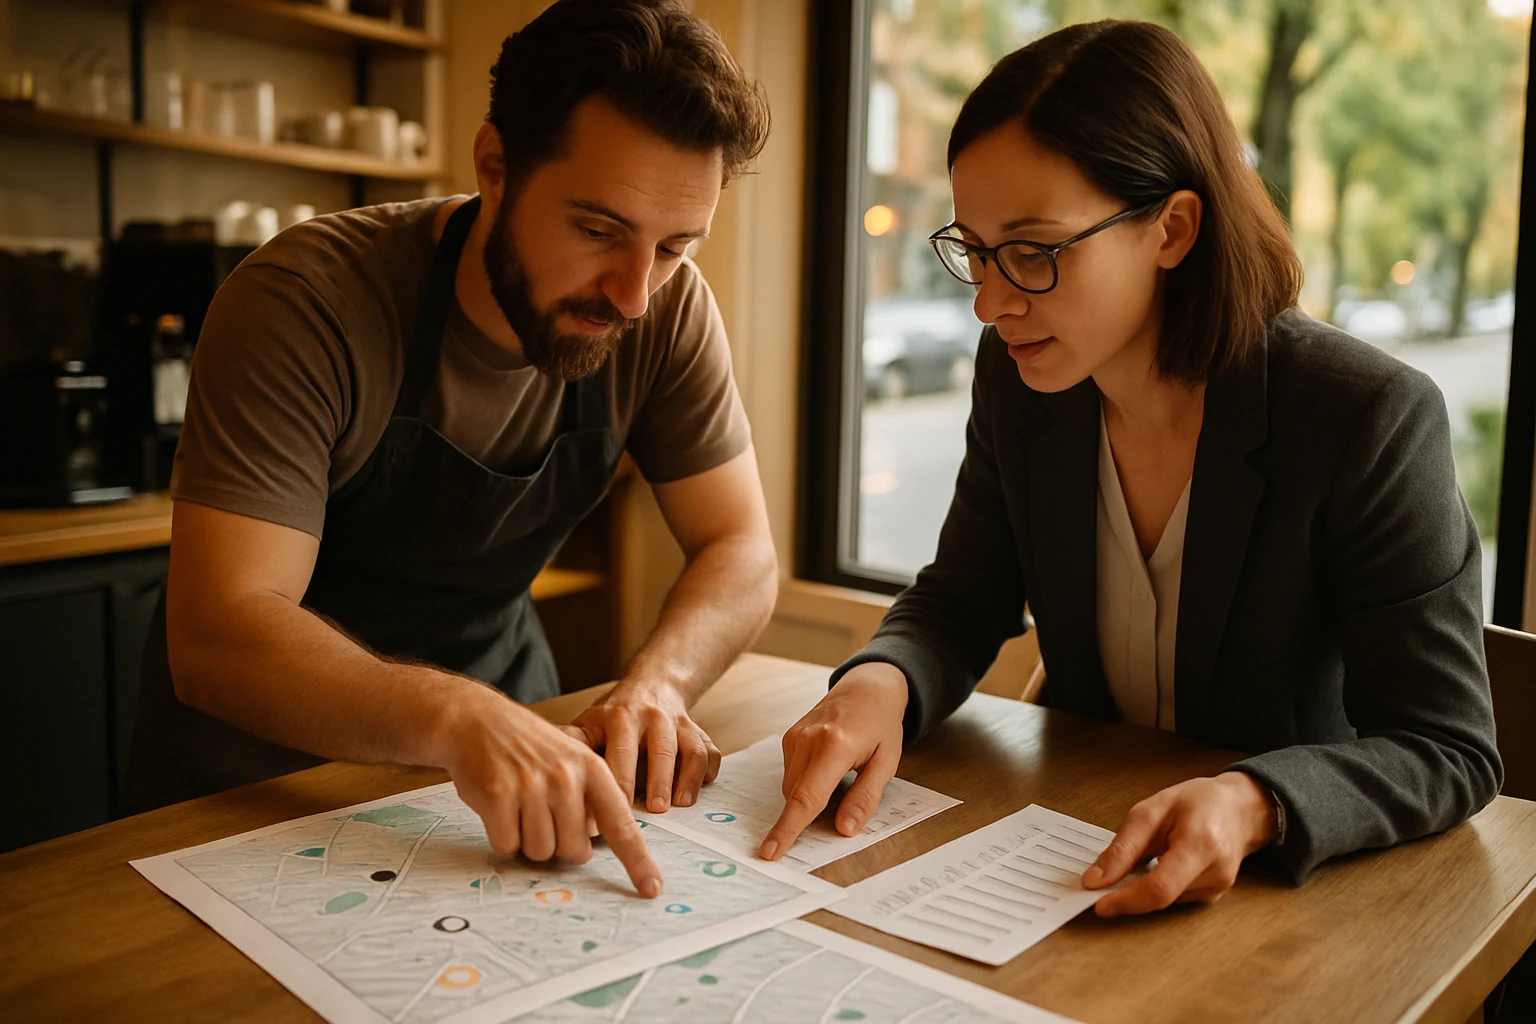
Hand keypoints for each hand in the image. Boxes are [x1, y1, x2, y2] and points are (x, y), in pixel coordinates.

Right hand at [438, 686, 661, 897]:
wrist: (476, 720)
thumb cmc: (527, 747)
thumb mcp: (570, 760)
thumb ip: (589, 799)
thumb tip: (595, 849)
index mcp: (592, 769)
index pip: (621, 824)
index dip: (637, 861)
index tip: (651, 888)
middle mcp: (566, 778)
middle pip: (575, 852)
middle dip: (558, 845)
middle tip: (542, 815)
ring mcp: (531, 786)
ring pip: (540, 852)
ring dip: (527, 841)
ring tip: (518, 806)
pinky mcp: (498, 796)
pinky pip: (507, 845)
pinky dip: (502, 837)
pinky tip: (498, 808)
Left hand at [563, 679, 721, 812]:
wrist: (653, 685)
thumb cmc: (615, 717)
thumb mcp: (589, 723)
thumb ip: (572, 744)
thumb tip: (549, 773)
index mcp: (621, 717)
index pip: (621, 752)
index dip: (619, 784)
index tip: (614, 812)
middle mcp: (654, 717)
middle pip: (661, 750)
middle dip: (658, 781)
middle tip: (655, 811)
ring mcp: (680, 723)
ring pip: (690, 750)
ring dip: (686, 779)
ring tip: (679, 805)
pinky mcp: (699, 732)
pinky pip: (710, 752)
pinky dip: (707, 773)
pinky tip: (696, 790)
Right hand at [759, 662, 907, 860]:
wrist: (866, 688)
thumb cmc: (881, 725)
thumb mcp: (886, 763)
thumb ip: (865, 798)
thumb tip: (844, 829)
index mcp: (835, 747)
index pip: (807, 798)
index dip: (788, 830)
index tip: (770, 852)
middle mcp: (808, 740)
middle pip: (796, 797)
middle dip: (810, 813)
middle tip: (842, 794)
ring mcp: (794, 737)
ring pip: (791, 788)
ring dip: (810, 795)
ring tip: (840, 773)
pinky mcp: (788, 737)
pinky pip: (791, 774)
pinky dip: (806, 781)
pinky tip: (827, 765)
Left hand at [1083, 771, 1276, 916]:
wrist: (1240, 808)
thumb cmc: (1197, 802)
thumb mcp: (1151, 810)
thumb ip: (1123, 848)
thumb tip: (1095, 880)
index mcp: (1200, 844)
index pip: (1160, 887)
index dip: (1127, 901)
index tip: (1098, 904)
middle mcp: (1215, 872)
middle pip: (1161, 899)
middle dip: (1128, 896)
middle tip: (1105, 883)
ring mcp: (1218, 888)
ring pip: (1165, 900)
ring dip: (1144, 887)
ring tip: (1147, 854)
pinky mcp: (1214, 896)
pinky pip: (1174, 898)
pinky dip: (1158, 886)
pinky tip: (1162, 863)